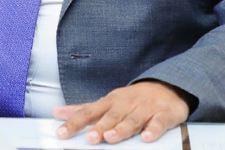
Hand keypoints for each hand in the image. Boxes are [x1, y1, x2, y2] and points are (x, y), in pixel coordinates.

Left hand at [53, 81, 188, 144]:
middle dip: (100, 127)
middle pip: (111, 117)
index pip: (89, 112)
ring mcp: (145, 109)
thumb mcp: (106, 101)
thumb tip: (58, 112)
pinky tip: (147, 137)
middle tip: (90, 138)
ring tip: (111, 138)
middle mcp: (126, 105)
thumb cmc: (132, 99)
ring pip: (132, 120)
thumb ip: (83, 109)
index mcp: (110, 102)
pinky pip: (159, 122)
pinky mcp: (163, 114)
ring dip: (122, 129)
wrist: (167, 87)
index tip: (62, 132)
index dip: (75, 122)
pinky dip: (153, 130)